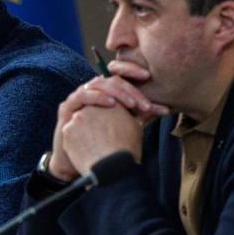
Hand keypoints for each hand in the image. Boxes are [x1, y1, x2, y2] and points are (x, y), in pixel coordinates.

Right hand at [48, 77, 168, 180]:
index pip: (120, 76)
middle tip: (144, 103)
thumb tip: (165, 109)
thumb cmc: (103, 145)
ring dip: (116, 92)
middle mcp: (92, 91)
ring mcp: (79, 98)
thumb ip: (141, 116)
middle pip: (111, 79)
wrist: (79, 163)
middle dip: (130, 89)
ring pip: (97, 84)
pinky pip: (82, 95)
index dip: (132, 71)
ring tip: (131, 105)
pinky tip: (111, 103)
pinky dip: (97, 96)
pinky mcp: (67, 107)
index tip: (149, 77)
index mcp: (106, 93)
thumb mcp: (126, 127)